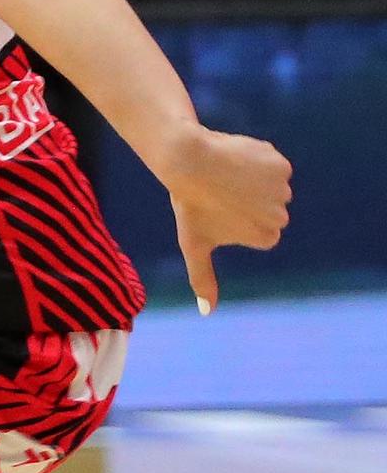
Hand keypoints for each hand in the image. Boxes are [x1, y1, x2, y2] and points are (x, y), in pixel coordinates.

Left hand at [162, 126, 290, 312]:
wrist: (188, 162)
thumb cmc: (190, 206)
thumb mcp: (194, 244)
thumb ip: (203, 278)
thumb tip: (206, 312)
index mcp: (266, 238)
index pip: (258, 227)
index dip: (236, 215)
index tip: (219, 209)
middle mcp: (281, 217)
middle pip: (266, 206)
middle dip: (246, 198)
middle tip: (221, 191)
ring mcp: (283, 190)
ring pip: (269, 184)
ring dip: (251, 178)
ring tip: (227, 176)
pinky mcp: (281, 165)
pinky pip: (271, 163)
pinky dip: (256, 160)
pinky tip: (237, 161)